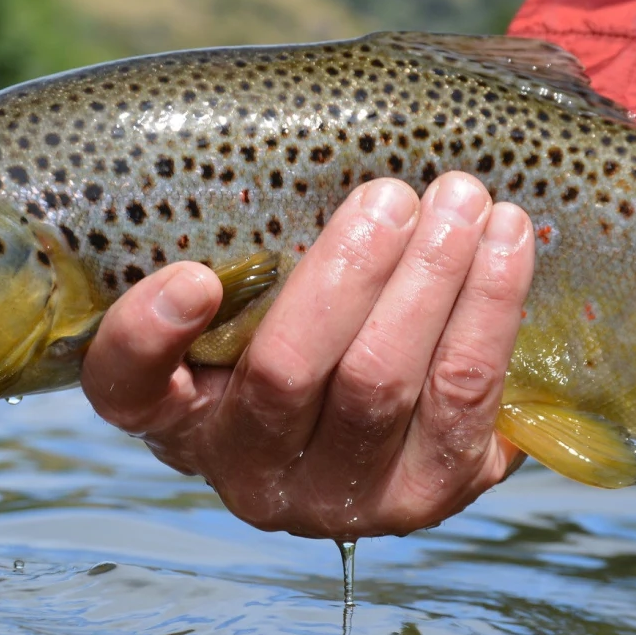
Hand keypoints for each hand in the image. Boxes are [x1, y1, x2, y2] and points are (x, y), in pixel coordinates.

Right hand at [81, 173, 535, 538]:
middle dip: (347, 274)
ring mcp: (342, 498)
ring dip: (429, 280)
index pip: (130, 390)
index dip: (149, 338)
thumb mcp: (255, 300)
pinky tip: (505, 242)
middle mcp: (250, 476)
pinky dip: (488, 309)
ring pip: (382, 385)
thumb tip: (296, 136)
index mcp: (180, 417)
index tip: (194, 276)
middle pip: (285, 375)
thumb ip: (250, 250)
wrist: (404, 418)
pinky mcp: (432, 493)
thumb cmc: (310, 327)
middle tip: (390, 196)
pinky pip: (465, 398)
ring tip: (462, 202)